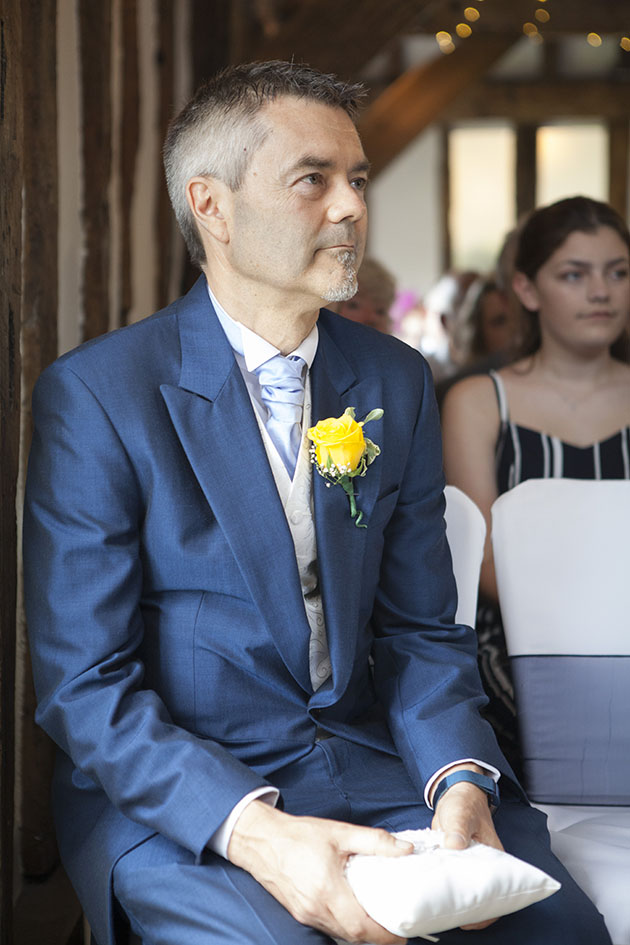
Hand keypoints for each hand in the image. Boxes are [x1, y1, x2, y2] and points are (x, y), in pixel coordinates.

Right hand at [227, 799, 412, 943]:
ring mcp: (306, 914)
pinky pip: (327, 927)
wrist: (262, 840)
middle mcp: (316, 908)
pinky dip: (343, 925)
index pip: (361, 927)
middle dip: (377, 937)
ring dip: (360, 932)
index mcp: (327, 889)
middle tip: (395, 926)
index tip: (402, 932)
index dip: (385, 936)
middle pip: (353, 936)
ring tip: (377, 918)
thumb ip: (375, 841)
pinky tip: (352, 911)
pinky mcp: (299, 913)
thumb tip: (405, 849)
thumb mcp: (340, 832)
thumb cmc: (299, 835)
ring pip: (340, 934)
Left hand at [431, 770, 503, 930]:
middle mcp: (481, 864)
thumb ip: (458, 828)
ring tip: (436, 906)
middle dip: (466, 908)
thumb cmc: (464, 803)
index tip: (469, 918)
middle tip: (447, 914)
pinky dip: (439, 884)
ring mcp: (465, 864)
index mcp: (492, 857)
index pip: (497, 892)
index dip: (486, 910)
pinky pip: (447, 878)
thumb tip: (454, 844)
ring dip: (450, 897)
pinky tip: (428, 888)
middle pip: (478, 896)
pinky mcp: (451, 861)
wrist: (453, 794)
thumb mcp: (461, 814)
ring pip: (461, 889)